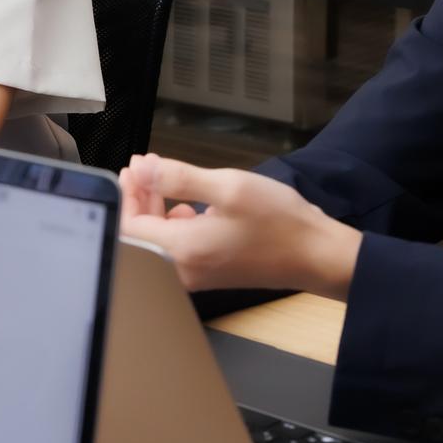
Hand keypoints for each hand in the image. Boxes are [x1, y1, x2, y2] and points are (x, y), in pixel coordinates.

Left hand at [118, 153, 361, 299]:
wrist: (315, 255)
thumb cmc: (277, 221)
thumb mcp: (228, 187)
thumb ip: (178, 178)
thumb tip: (141, 168)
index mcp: (181, 250)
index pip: (129, 226)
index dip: (127, 194)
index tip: (134, 166)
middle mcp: (182, 270)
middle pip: (139, 236)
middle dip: (137, 199)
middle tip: (142, 168)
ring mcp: (195, 275)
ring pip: (157, 242)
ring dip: (153, 210)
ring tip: (160, 180)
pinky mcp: (208, 274)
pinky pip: (175, 249)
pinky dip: (172, 224)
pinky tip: (184, 207)